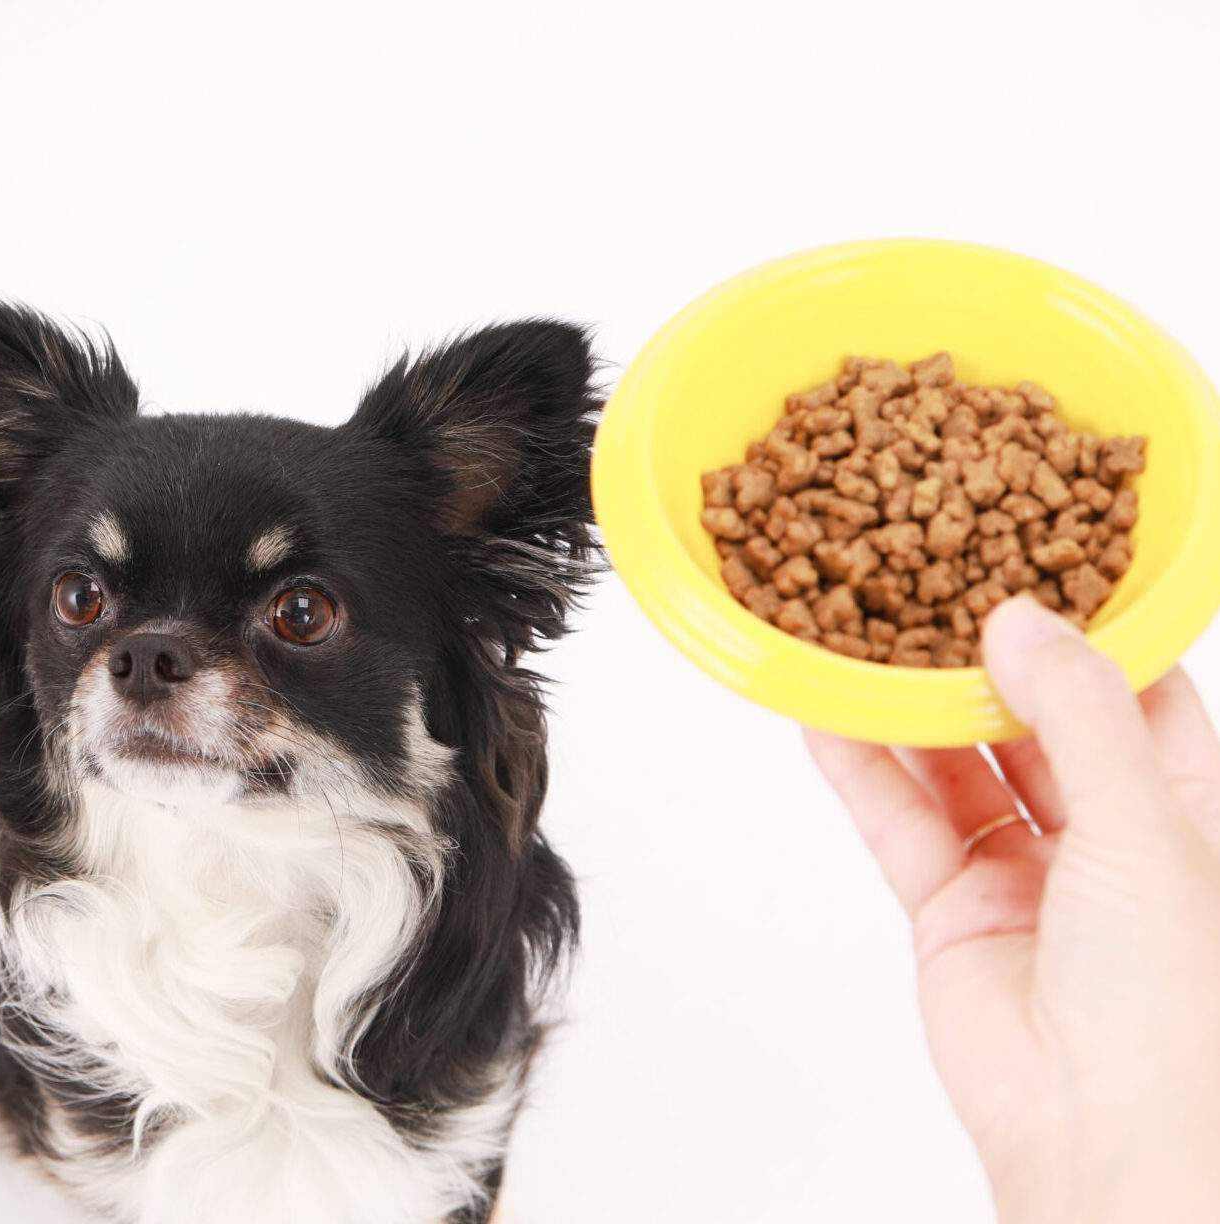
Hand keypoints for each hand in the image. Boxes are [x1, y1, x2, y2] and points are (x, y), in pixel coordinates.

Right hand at [807, 596, 1219, 1223]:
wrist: (1108, 1128)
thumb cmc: (1176, 996)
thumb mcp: (1146, 821)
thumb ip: (1077, 712)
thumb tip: (1020, 619)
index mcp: (1191, 809)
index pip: (1136, 694)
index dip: (1083, 630)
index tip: (1026, 561)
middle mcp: (1110, 837)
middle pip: (1035, 722)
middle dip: (981, 661)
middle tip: (926, 587)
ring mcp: (1027, 873)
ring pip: (958, 767)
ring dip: (911, 709)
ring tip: (860, 636)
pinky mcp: (953, 911)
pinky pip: (901, 822)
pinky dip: (862, 771)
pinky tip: (826, 718)